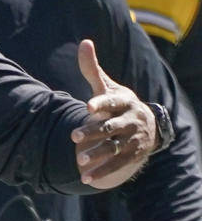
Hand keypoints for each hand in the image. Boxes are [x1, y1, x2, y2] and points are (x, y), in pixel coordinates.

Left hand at [70, 39, 155, 188]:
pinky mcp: (133, 155)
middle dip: (92, 132)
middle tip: (72, 136)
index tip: (87, 106)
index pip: (112, 102)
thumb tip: (84, 42)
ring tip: (79, 159)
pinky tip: (85, 178)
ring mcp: (133, 139)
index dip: (100, 103)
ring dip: (97, 155)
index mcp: (124, 101)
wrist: (147, 124)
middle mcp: (131, 120)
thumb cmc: (118, 103)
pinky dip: (102, 172)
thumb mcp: (108, 86)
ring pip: (114, 147)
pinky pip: (118, 165)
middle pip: (110, 127)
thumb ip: (92, 68)